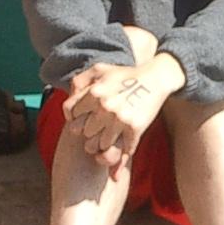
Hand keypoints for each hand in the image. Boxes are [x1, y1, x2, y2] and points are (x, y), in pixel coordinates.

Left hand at [63, 59, 176, 173]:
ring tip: (108, 138)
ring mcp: (119, 119)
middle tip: (96, 130)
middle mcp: (104, 106)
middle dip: (89, 132)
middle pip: (84, 132)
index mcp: (94, 92)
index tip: (82, 118)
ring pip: (100, 145)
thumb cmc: (125, 74)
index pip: (70, 114)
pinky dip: (121, 155)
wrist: (155, 78)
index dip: (74, 118)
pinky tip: (122, 148)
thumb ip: (79, 82)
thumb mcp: (99, 69)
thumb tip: (69, 105)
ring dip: (103, 144)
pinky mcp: (134, 128)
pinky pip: (122, 150)